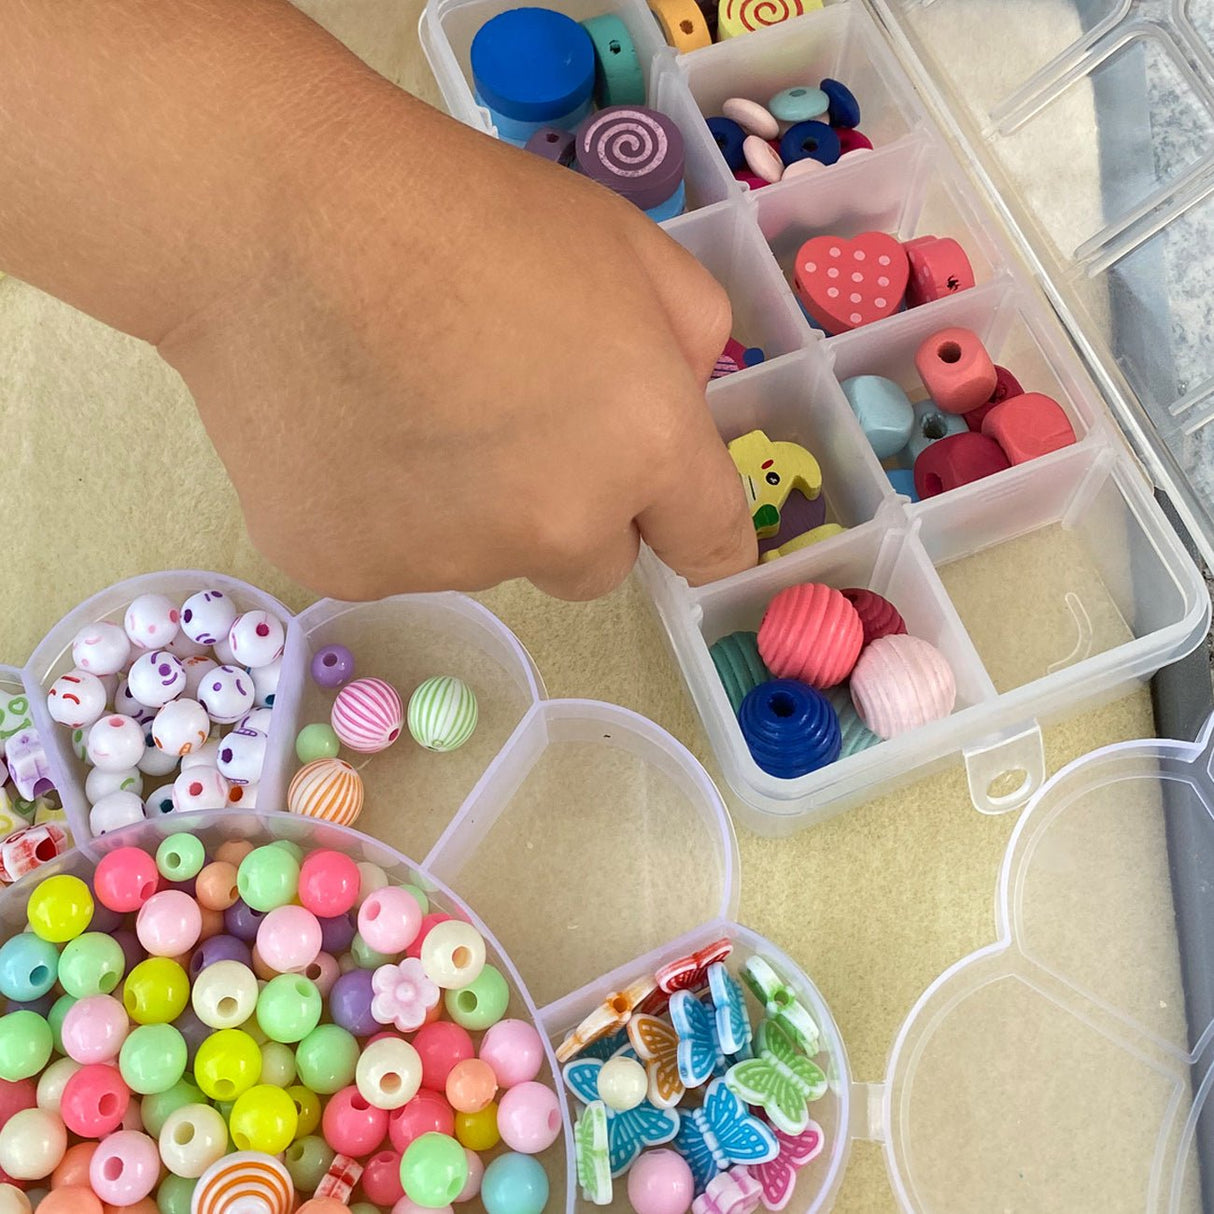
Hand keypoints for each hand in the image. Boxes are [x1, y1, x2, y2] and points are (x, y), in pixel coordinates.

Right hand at [157, 96, 755, 600]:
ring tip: (408, 402)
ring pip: (489, 557)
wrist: (280, 217)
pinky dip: (385, 513)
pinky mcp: (352, 572)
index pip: (711, 547)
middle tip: (508, 418)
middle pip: (595, 564)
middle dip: (575, 510)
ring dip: (474, 509)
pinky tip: (348, 431)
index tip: (674, 520)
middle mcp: (557, 528)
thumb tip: (686, 397)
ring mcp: (449, 562)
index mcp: (642, 447)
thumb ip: (691, 336)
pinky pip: (396, 557)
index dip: (696, 529)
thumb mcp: (625, 243)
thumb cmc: (464, 210)